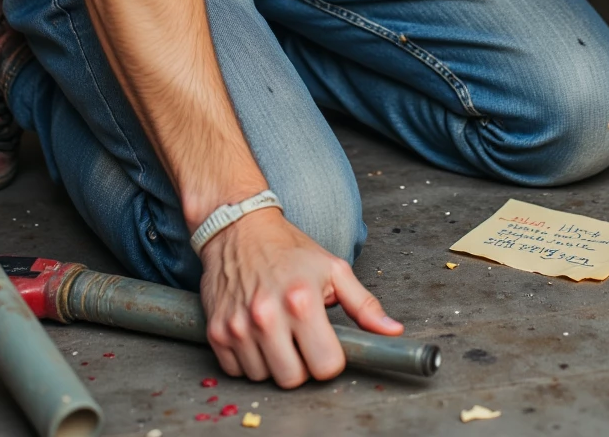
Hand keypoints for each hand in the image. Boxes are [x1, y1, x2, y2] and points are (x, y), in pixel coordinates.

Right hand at [200, 208, 401, 386]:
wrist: (238, 228)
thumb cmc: (288, 248)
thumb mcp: (333, 268)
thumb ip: (364, 305)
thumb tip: (393, 330)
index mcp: (302, 300)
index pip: (326, 366)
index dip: (329, 358)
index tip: (324, 342)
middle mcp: (267, 316)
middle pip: (294, 379)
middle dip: (301, 364)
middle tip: (299, 337)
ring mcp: (238, 326)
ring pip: (264, 378)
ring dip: (273, 362)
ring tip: (276, 329)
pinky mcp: (215, 332)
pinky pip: (236, 371)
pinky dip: (247, 359)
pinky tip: (254, 332)